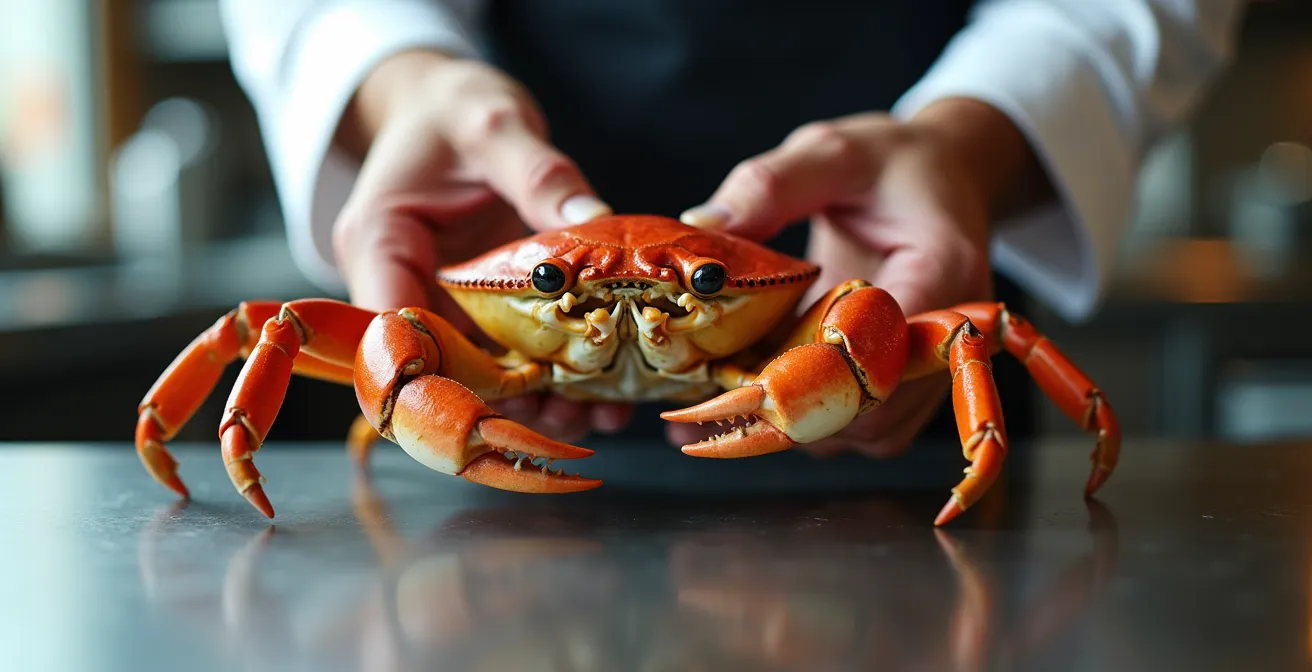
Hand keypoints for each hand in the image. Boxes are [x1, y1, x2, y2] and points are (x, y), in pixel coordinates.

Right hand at [331, 49, 631, 441]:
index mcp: (379, 240)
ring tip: (598, 415)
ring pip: (479, 370)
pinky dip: (551, 371)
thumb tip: (591, 220)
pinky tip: (601, 389)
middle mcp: (401, 281)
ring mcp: (441, 298)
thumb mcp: (494, 124)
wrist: (444, 104)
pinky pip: (509, 349)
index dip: (443, 374)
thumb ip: (538, 173)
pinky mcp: (478, 303)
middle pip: (439, 365)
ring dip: (536, 397)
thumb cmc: (453, 107)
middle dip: (504, 400)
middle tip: (571, 418)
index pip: (393, 327)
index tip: (510, 399)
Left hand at [673, 98, 1047, 456]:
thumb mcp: (831, 152)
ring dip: (793, 420)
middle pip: (872, 410)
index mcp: (942, 270)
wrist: (943, 175)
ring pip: (862, 432)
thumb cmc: (890, 163)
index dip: (807, 369)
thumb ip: (771, 185)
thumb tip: (702, 226)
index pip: (880, 350)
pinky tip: (755, 389)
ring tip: (721, 393)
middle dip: (789, 407)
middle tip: (712, 389)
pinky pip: (858, 426)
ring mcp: (931, 370)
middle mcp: (948, 337)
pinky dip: (806, 418)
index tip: (738, 366)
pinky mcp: (905, 386)